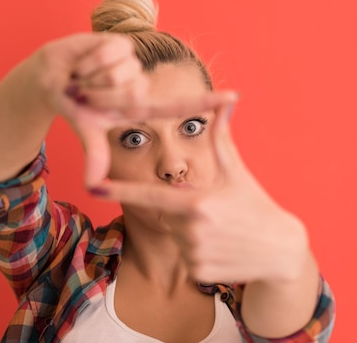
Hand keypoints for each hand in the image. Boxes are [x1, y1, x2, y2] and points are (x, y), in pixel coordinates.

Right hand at [32, 32, 237, 185]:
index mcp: (137, 106)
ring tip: (83, 78)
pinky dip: (88, 62)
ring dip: (91, 79)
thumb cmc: (72, 105)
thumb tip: (93, 187)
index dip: (204, 102)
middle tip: (85, 94)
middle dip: (100, 96)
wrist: (50, 79)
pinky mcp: (120, 43)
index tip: (234, 97)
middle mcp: (139, 83)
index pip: (175, 106)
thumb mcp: (86, 130)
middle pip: (133, 93)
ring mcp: (132, 62)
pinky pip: (108, 55)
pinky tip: (82, 62)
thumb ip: (95, 154)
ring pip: (119, 74)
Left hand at [88, 101, 309, 283]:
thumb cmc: (257, 207)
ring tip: (222, 233)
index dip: (119, 191)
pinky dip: (199, 254)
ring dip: (191, 235)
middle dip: (184, 214)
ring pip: (176, 238)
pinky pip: (186, 259)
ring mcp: (194, 254)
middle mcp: (191, 230)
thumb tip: (225, 101)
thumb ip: (222, 139)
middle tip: (216, 215)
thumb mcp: (238, 173)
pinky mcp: (199, 273)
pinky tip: (223, 251)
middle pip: (167, 217)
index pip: (149, 195)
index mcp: (196, 203)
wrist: (282, 252)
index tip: (93, 186)